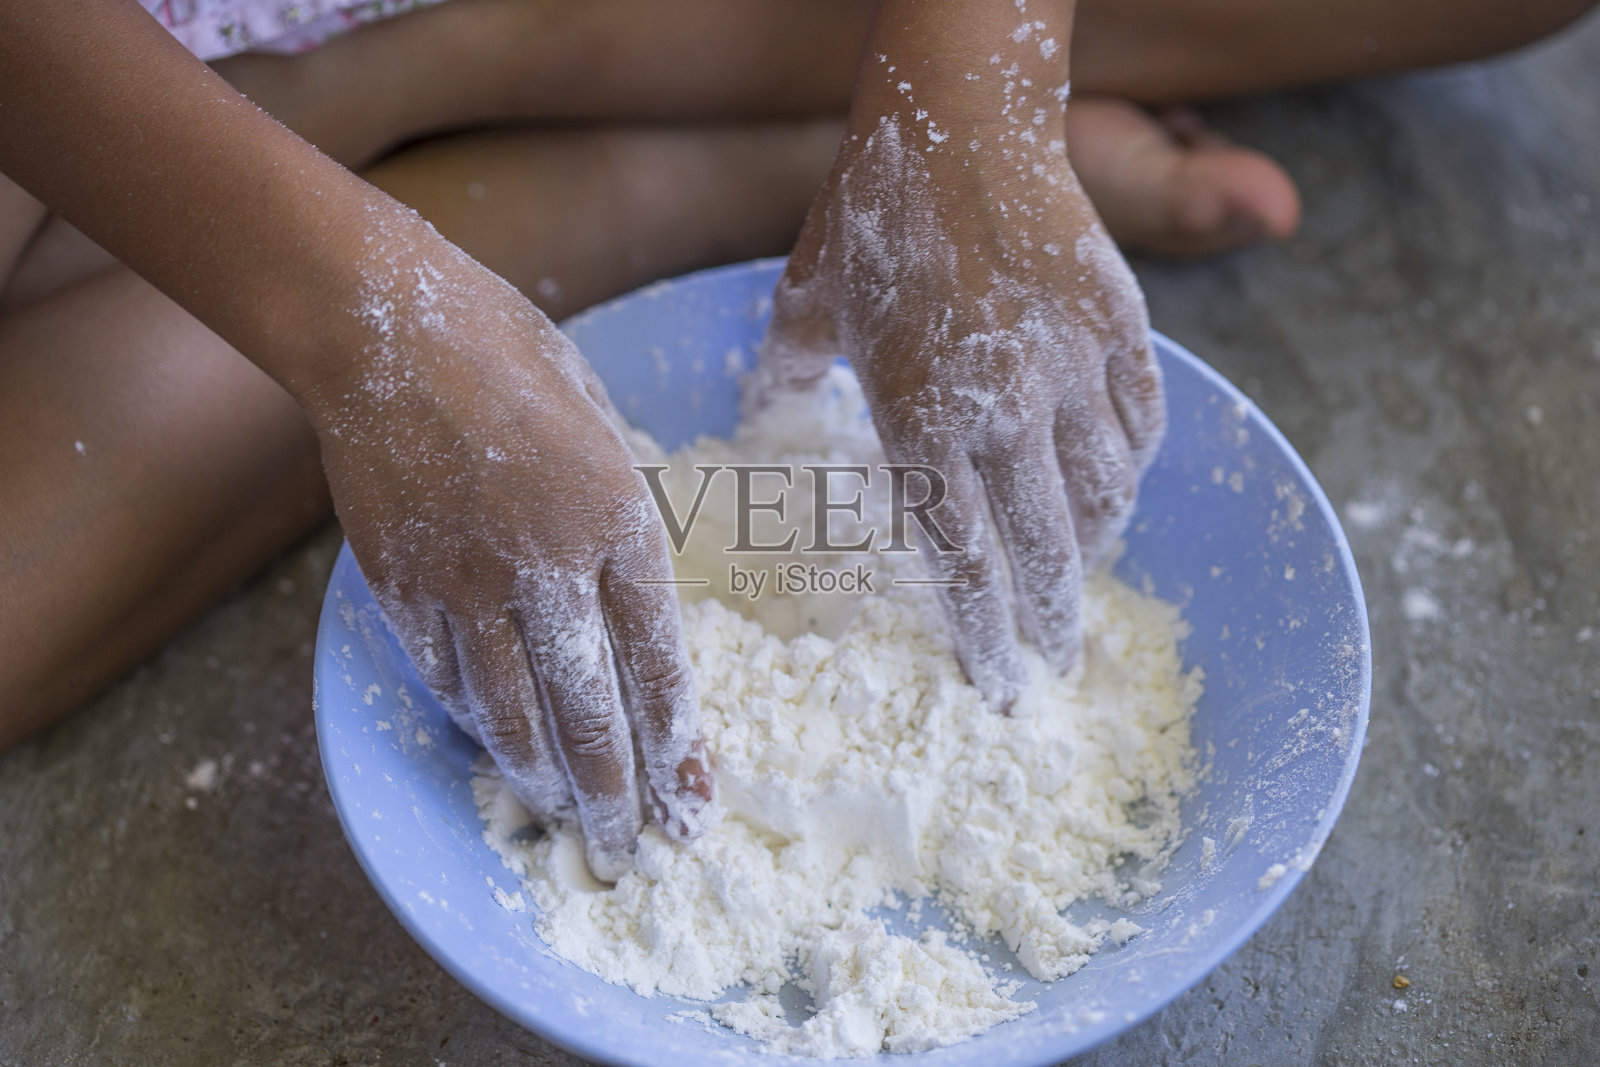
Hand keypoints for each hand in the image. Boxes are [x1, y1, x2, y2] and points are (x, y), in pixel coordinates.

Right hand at [304, 225, 713, 880]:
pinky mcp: (398, 583)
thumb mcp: (605, 426)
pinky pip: (446, 679)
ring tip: (569, 824)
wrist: (385, 324)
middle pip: (587, 711)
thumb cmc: (512, 357)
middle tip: (631, 852)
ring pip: (510, 713)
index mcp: (615, 518)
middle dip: (615, 794)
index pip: (656, 662)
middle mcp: (545, 564)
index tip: (692, 801)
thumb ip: (623, 523)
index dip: (677, 744)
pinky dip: (477, 723)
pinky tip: (500, 751)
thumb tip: (634, 607)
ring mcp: (463, 580)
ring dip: (545, 781)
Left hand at [756, 31, 1164, 707]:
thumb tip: (764, 410)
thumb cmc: (873, 217)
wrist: (960, 123)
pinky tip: (1118, 487)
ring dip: (1094, 551)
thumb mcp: (808, 303)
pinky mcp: (1120, 331)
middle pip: (1043, 549)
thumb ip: (785, 373)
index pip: (965, 560)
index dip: (985, 632)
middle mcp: (1006, 412)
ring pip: (1103, 496)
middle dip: (1053, 619)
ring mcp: (1073, 372)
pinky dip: (1132, 470)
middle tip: (1059, 663)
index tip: (1002, 684)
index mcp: (922, 422)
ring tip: (1083, 577)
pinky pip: (1140, 428)